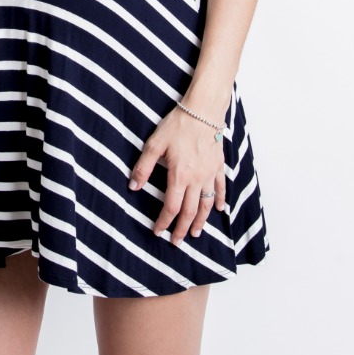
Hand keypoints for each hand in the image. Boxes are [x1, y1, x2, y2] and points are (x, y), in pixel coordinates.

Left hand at [127, 106, 225, 245]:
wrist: (202, 112)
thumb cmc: (177, 126)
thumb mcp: (154, 144)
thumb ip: (143, 166)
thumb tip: (133, 186)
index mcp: (179, 176)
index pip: (171, 207)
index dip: (164, 222)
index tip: (158, 231)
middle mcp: (197, 180)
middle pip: (190, 211)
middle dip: (182, 229)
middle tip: (177, 242)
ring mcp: (210, 174)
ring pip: (206, 205)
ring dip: (201, 221)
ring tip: (195, 233)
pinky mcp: (219, 167)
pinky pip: (221, 188)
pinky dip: (219, 201)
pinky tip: (218, 209)